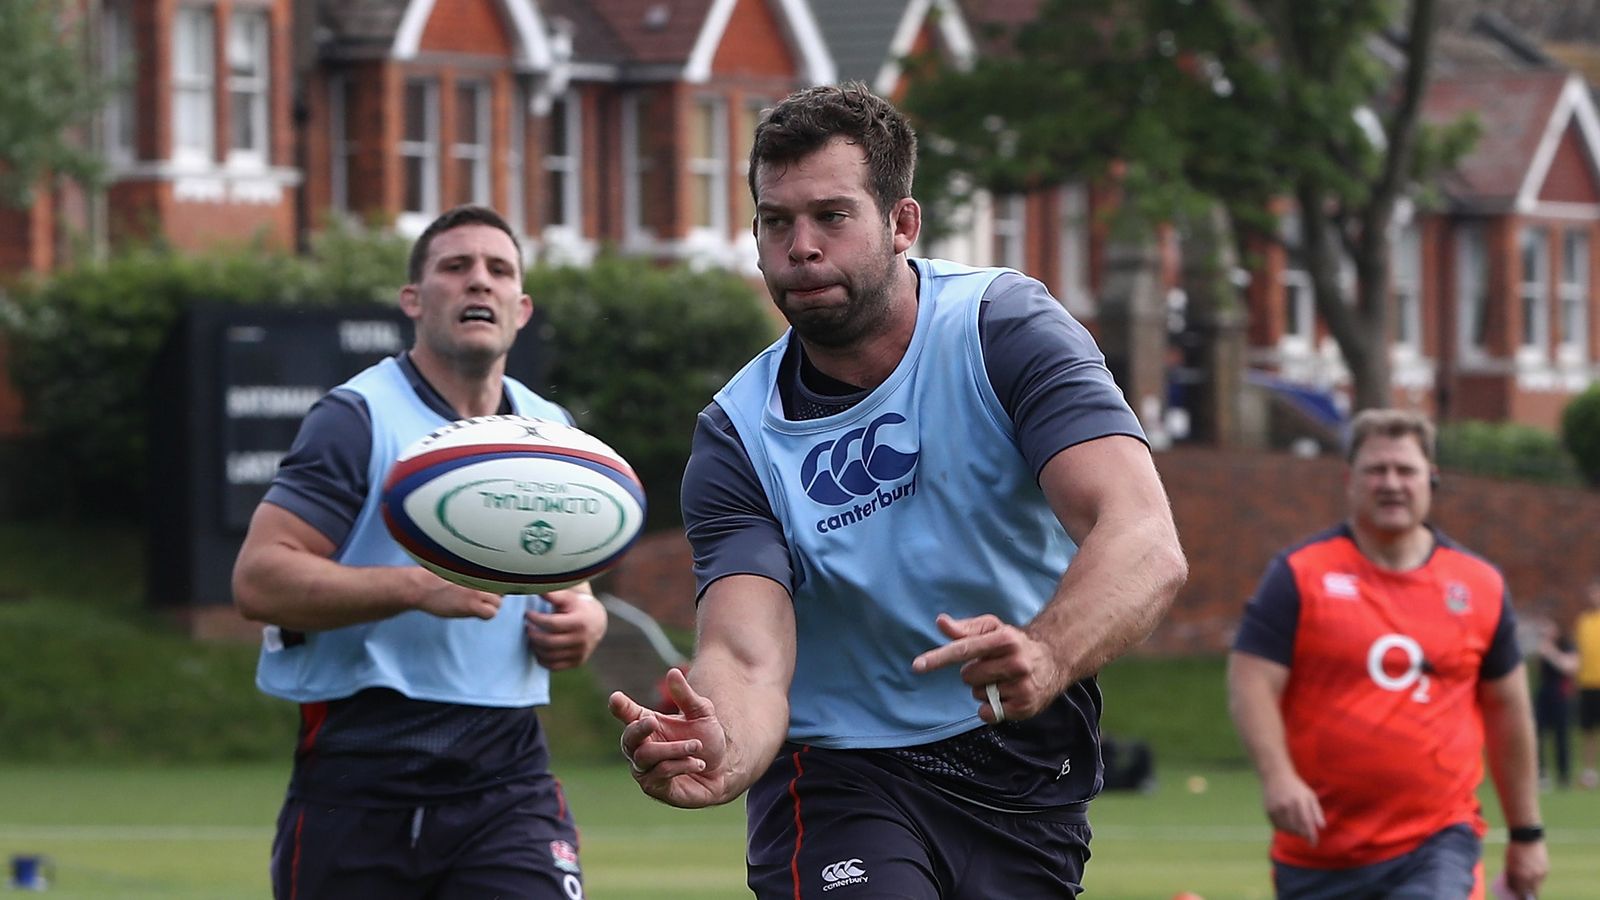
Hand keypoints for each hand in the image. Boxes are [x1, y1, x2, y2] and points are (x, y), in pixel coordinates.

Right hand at [411, 570, 503, 619]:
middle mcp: (481, 577)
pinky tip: (474, 612)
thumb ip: (471, 570)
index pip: (500, 575)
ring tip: (475, 605)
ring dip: (490, 605)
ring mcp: (477, 591)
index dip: (496, 583)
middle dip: (493, 594)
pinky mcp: (471, 605)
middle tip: (479, 598)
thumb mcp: (455, 567)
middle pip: (502, 589)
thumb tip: (482, 574)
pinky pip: (491, 613)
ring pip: (498, 602)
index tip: (489, 587)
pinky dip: (486, 614)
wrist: (419, 586)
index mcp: (477, 566)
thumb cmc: (431, 576)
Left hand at [526, 586, 606, 669]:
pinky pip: (554, 666)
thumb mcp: (568, 598)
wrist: (597, 622)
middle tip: (526, 627)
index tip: (527, 614)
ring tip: (531, 636)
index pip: (552, 624)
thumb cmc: (578, 607)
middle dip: (533, 635)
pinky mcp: (577, 662)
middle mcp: (581, 640)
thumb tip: (536, 590)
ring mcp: (580, 653)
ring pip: (549, 655)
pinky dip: (542, 659)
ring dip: (535, 647)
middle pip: (549, 642)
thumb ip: (552, 595)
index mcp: (580, 622)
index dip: (536, 619)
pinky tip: (538, 649)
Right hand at [609, 668, 729, 807]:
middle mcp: (641, 747)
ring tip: (696, 746)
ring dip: (674, 750)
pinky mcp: (655, 788)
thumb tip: (673, 672)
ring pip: (646, 756)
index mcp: (647, 724)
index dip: (620, 707)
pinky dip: (681, 765)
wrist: (723, 769)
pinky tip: (699, 763)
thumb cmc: (707, 738)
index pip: (627, 714)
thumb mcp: (701, 712)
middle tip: (653, 721)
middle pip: (628, 739)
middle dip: (639, 729)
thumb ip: (686, 695)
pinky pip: (661, 774)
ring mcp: (645, 769)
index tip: (615, 698)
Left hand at [910, 613, 1064, 721]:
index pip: (964, 649)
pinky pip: (988, 713)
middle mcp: (1015, 662)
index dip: (939, 658)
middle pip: (968, 676)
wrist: (1053, 661)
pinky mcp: (1025, 706)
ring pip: (978, 694)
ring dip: (984, 690)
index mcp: (1004, 638)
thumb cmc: (1013, 643)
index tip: (917, 666)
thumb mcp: (993, 629)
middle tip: (992, 667)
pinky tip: (1005, 696)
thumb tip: (940, 622)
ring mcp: (1022, 685)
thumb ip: (965, 629)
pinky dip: (989, 708)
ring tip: (1003, 680)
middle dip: (974, 673)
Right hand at [1261, 770, 1324, 845]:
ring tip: (1297, 827)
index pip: (1306, 822)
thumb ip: (1316, 811)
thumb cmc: (1296, 787)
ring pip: (1286, 829)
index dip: (1310, 835)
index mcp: (1300, 800)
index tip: (1313, 844)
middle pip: (1296, 828)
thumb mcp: (1310, 796)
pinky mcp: (1268, 810)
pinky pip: (1277, 826)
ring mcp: (1276, 808)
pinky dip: (1284, 829)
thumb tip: (1322, 827)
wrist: (1275, 776)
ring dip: (1293, 832)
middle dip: (1303, 834)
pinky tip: (1287, 823)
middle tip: (1306, 834)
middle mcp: (1287, 805)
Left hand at [1502, 840, 1547, 897]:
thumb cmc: (1514, 850)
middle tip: (1521, 894)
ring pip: (1537, 886)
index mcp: (1520, 876)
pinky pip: (1541, 879)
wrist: (1527, 837)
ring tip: (1526, 885)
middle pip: (1531, 892)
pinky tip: (1531, 877)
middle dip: (1526, 894)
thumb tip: (1512, 887)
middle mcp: (1532, 876)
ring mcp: (1540, 873)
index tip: (1514, 896)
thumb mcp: (1509, 863)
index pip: (1520, 892)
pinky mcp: (1546, 869)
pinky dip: (1536, 880)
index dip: (1517, 895)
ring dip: (1532, 887)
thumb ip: (1511, 876)